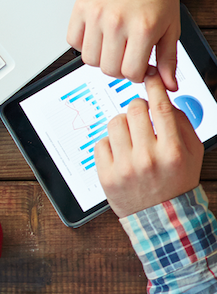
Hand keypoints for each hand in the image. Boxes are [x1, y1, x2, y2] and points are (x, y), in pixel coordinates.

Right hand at [68, 0, 180, 90]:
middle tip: (125, 57)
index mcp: (143, 29)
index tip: (139, 67)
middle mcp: (117, 22)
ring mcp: (96, 15)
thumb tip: (168, 85)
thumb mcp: (171, 28)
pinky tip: (97, 36)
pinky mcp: (80, 7)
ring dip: (100, 58)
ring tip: (111, 46)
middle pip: (108, 68)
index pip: (130, 72)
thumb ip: (169, 60)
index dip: (136, 74)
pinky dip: (83, 44)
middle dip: (119, 68)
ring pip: (89, 58)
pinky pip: (73, 40)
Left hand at [95, 71, 203, 216]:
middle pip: (134, 108)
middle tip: (141, 116)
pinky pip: (101, 141)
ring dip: (123, 124)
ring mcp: (125, 167)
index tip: (149, 75)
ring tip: (132, 138)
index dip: (154, 86)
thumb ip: (181, 123)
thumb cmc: (178, 180)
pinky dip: (111, 143)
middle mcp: (148, 158)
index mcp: (172, 151)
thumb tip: (163, 97)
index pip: (161, 108)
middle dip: (138, 107)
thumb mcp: (192, 152)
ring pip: (115, 122)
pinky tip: (121, 154)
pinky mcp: (106, 175)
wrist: (163, 217)